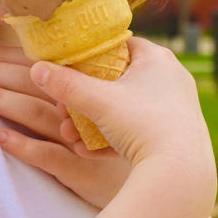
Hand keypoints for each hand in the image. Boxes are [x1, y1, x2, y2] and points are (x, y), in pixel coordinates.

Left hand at [0, 46, 129, 208]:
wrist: (162, 178)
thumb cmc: (128, 140)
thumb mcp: (108, 107)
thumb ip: (79, 87)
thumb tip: (39, 69)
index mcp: (93, 86)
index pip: (46, 64)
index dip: (12, 56)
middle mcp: (87, 108)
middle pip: (37, 84)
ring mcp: (84, 138)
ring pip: (39, 114)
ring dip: (4, 101)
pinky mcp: (82, 168)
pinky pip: (48, 155)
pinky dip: (23, 145)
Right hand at [30, 37, 217, 217]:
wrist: (180, 173)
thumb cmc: (143, 125)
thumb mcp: (99, 102)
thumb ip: (66, 84)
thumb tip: (37, 68)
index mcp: (158, 58)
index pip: (119, 45)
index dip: (91, 55)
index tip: (69, 69)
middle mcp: (172, 77)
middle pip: (118, 79)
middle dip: (87, 97)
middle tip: (65, 110)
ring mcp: (176, 107)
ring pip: (126, 108)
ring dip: (95, 121)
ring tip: (72, 136)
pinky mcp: (176, 133)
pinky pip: (139, 130)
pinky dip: (115, 138)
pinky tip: (90, 152)